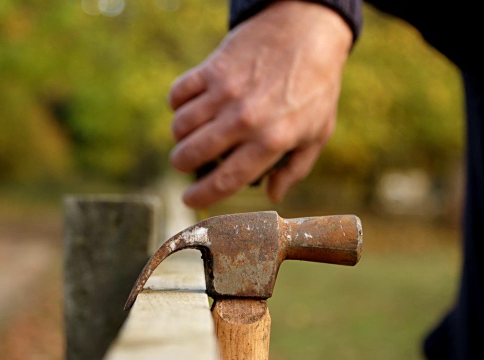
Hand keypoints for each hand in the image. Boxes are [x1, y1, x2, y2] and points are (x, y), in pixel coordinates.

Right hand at [168, 0, 352, 207]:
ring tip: (189, 135)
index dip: (201, 195)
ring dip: (179, 137)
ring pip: (180, 126)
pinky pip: (178, 94)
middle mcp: (245, 119)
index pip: (225, 179)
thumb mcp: (318, 132)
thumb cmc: (316, 85)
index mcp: (272, 141)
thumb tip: (272, 195)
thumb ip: (295, 169)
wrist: (307, 30)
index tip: (189, 200)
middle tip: (186, 163)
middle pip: (192, 155)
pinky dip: (177, 104)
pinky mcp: (213, 69)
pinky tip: (189, 106)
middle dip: (181, 165)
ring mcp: (226, 92)